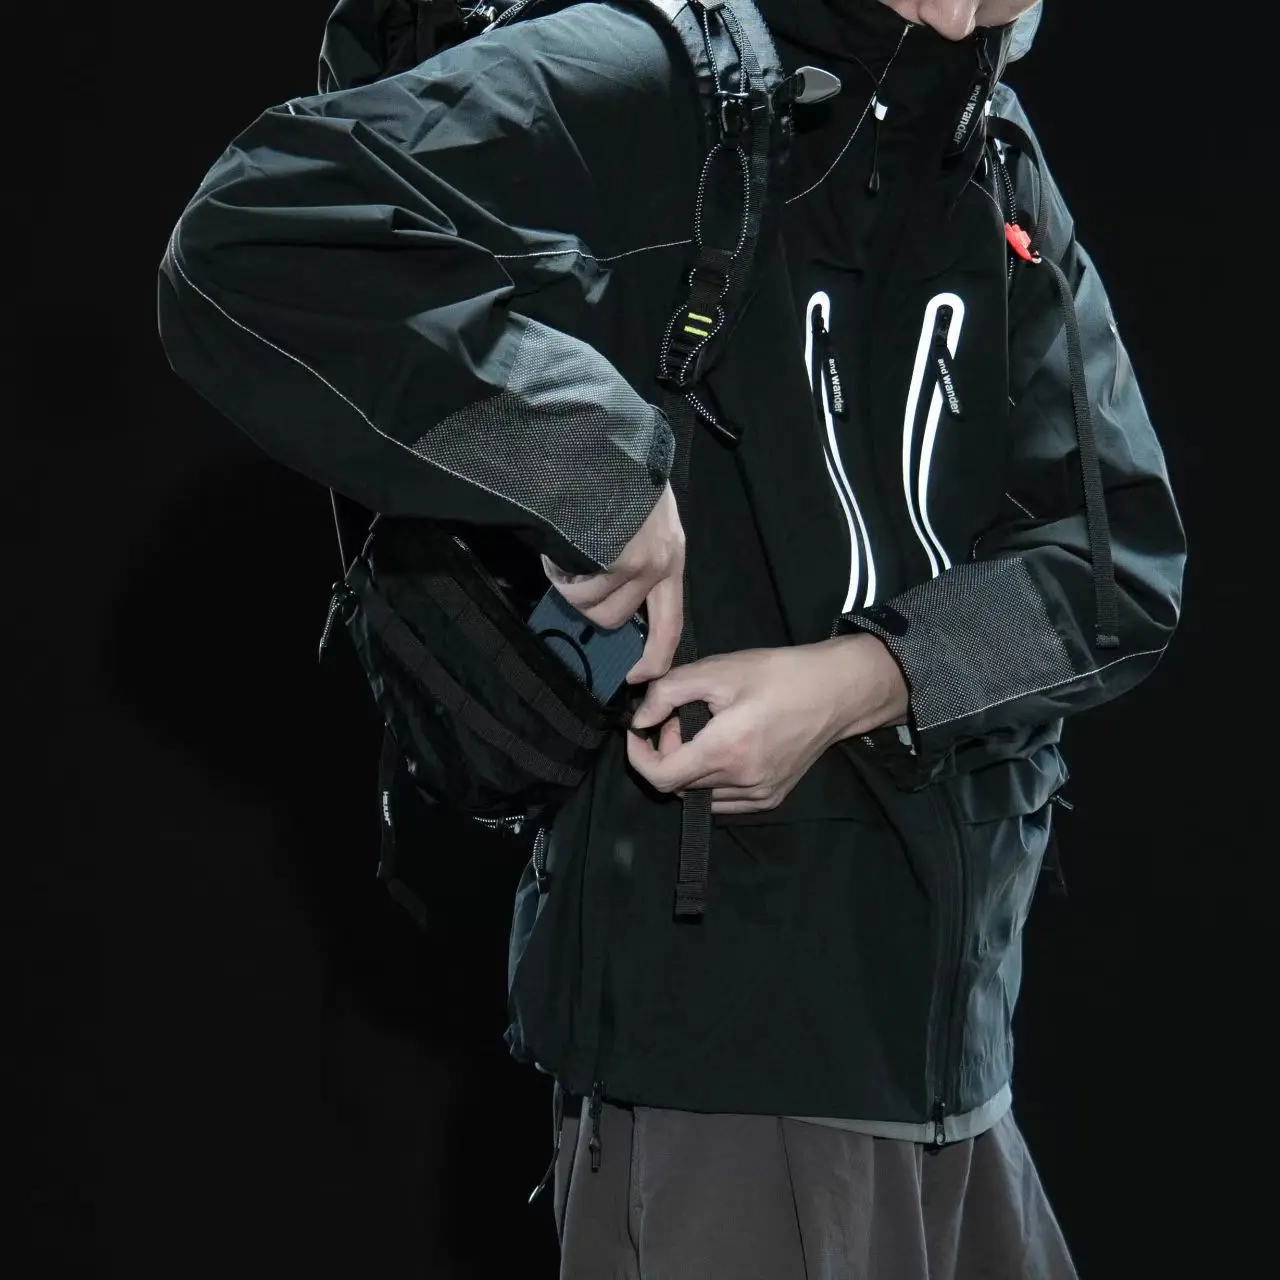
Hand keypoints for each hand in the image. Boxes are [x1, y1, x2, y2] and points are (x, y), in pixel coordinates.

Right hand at [541, 482, 684, 684]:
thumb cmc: (616, 469)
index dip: (655, 655)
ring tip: (564, 548)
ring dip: (569, 585)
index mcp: (672, 554)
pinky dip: (559, 571)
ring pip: (593, 608)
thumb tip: (610, 593)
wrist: (602, 440)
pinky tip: (561, 539)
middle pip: (619, 621)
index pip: (671, 622)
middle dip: (589, 610)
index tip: (637, 675)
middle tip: (570, 580)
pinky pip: (577, 589)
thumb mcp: (640, 513)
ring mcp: (642, 563)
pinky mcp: (619, 560)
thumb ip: (634, 550)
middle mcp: (663, 563)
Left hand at [626, 634, 909, 814]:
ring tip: (704, 731)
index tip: (639, 730)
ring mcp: (758, 795)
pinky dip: (710, 780)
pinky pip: (723, 801)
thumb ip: (667, 692)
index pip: (660, 778)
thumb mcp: (717, 669)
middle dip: (667, 752)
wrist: (837, 691)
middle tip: (680, 717)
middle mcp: (741, 782)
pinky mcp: (771, 798)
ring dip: (689, 767)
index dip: (638, 756)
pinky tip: (723, 749)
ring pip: (699, 794)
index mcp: (725, 751)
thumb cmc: (778, 674)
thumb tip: (639, 719)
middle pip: (678, 784)